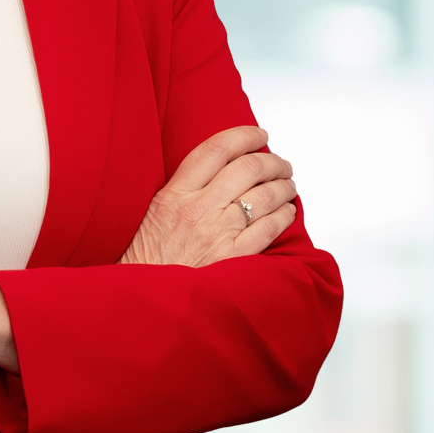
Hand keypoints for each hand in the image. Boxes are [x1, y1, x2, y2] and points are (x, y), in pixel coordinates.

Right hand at [120, 126, 296, 267]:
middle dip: (272, 161)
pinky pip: (269, 228)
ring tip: (289, 185)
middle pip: (248, 168)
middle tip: (280, 163)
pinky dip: (284, 215)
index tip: (259, 135)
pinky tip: (287, 212)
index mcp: (176, 192)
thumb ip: (185, 186)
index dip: (245, 135)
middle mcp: (199, 208)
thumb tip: (221, 166)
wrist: (144, 298)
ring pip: (265, 195)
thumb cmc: (148, 256)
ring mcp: (218, 233)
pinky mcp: (233, 258)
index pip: (217, 148)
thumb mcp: (156, 209)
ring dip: (284, 186)